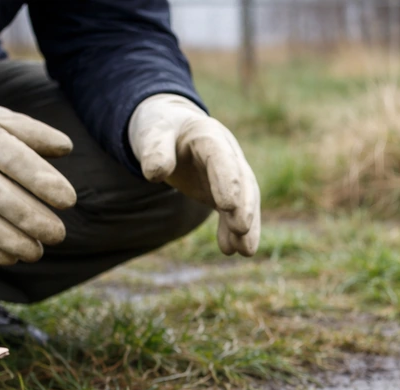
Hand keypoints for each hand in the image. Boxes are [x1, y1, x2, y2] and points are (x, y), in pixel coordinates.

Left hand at [128, 94, 259, 256]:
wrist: (171, 129)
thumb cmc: (160, 129)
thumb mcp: (152, 132)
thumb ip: (154, 149)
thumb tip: (155, 174)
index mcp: (208, 135)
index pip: (221, 157)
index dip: (226, 180)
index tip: (227, 205)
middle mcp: (226, 153)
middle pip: (241, 180)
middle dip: (243, 205)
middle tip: (241, 229)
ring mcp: (229, 173)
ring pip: (245, 199)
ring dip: (247, 225)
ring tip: (245, 251)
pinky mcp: (225, 191)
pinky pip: (234, 211)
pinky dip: (233, 231)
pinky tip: (231, 250)